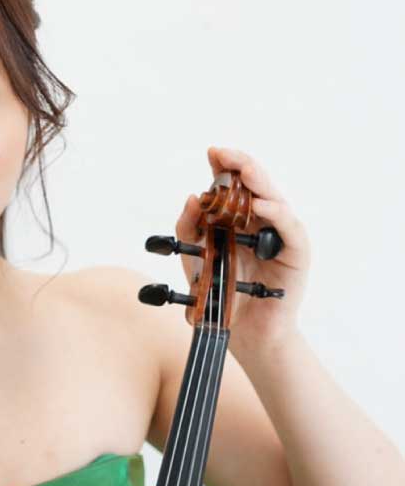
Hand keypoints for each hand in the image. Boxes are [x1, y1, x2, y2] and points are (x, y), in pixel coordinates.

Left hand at [175, 145, 310, 357]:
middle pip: (257, 185)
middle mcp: (263, 223)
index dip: (226, 166)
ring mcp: (281, 237)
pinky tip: (260, 206)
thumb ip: (189, 229)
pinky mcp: (297, 254)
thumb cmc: (221, 295)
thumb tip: (191, 197)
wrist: (240, 334)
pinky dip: (277, 215)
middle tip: (222, 153)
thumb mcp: (195, 259)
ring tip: (241, 171)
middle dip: (240, 165)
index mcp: (240, 220)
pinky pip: (290, 229)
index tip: (211, 152)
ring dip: (258, 182)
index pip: (236, 185)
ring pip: (275, 200)